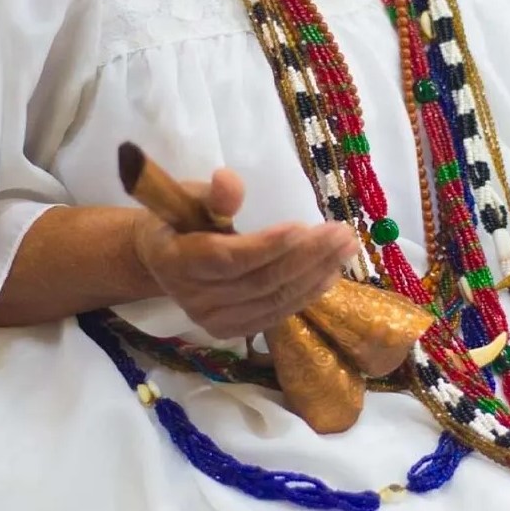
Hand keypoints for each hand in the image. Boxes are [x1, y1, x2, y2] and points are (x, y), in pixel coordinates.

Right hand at [133, 169, 359, 338]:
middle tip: (342, 233)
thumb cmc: (181, 220)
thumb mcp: (190, 198)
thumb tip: (229, 179)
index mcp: (178, 261)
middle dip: (307, 256)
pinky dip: (306, 295)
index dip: (267, 246)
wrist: (163, 261)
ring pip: (273, 300)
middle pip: (260, 281)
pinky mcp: (232, 331)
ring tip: (346, 250)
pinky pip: (275, 314)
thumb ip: (213, 195)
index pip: (229, 259)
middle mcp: (194, 299)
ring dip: (316, 275)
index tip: (304, 227)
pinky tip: (330, 274)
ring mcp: (213, 321)